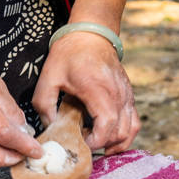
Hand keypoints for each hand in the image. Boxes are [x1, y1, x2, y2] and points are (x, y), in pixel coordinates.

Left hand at [33, 30, 138, 153]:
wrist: (92, 34)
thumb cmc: (70, 53)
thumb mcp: (48, 77)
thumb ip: (44, 104)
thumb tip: (51, 127)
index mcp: (98, 89)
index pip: (107, 126)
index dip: (95, 141)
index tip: (79, 142)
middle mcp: (118, 93)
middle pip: (120, 132)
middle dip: (102, 145)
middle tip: (83, 142)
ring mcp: (126, 94)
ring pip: (131, 129)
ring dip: (116, 142)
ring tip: (97, 143)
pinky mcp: (128, 95)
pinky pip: (134, 121)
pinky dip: (124, 133)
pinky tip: (108, 136)